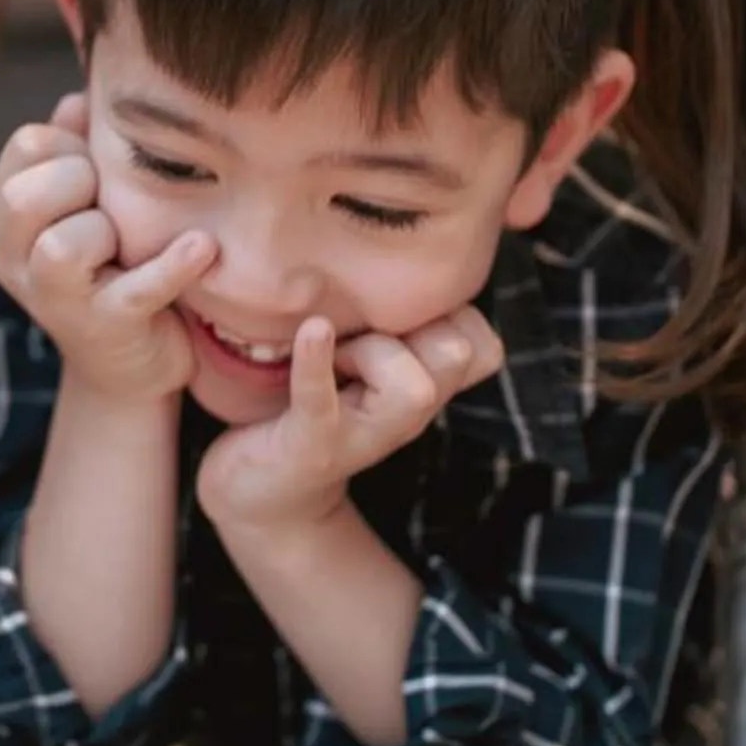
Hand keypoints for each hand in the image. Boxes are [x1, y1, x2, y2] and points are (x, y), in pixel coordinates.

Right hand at [0, 95, 214, 401]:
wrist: (134, 364)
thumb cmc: (113, 262)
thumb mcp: (90, 200)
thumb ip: (79, 147)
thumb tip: (78, 100)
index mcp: (10, 216)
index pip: (27, 145)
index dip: (72, 143)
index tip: (96, 168)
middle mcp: (17, 259)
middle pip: (26, 195)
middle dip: (80, 183)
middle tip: (110, 204)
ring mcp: (56, 300)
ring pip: (61, 246)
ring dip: (107, 230)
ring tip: (131, 239)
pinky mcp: (106, 329)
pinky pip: (137, 288)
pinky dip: (172, 264)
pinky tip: (203, 246)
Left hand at [196, 306, 503, 530]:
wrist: (262, 492)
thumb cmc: (317, 403)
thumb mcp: (370, 359)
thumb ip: (397, 321)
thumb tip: (413, 253)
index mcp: (423, 388)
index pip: (483, 345)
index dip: (451, 317)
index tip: (397, 320)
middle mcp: (405, 417)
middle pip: (458, 354)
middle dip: (413, 329)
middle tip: (363, 337)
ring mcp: (363, 435)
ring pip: (416, 385)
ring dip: (374, 353)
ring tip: (337, 358)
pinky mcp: (312, 444)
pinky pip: (321, 399)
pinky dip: (317, 362)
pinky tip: (312, 331)